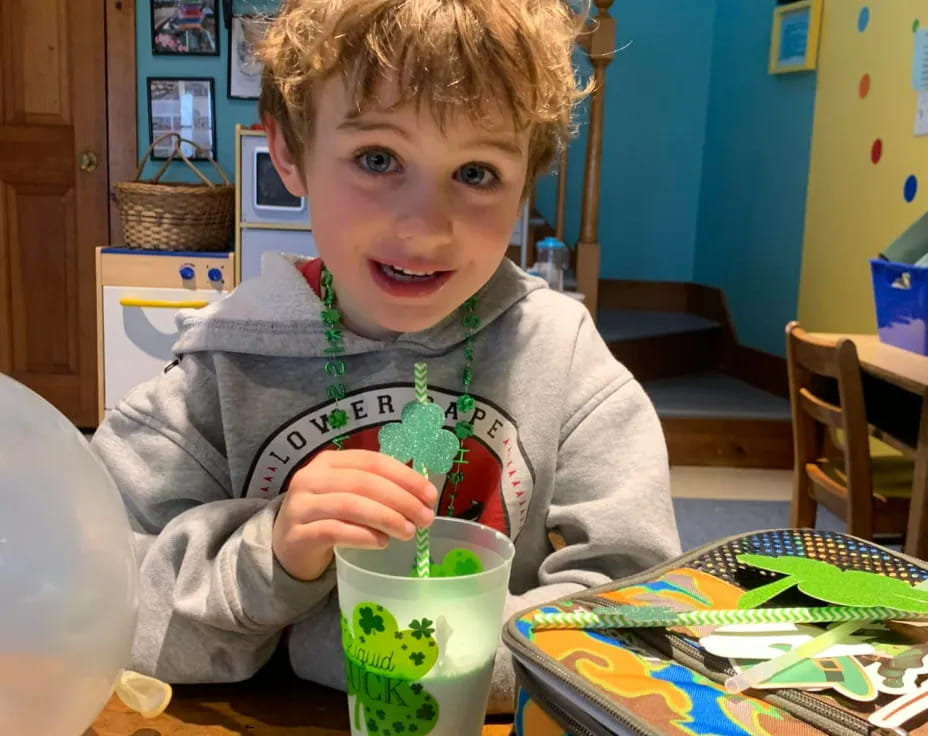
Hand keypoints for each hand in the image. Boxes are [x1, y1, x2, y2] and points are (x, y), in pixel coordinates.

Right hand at [272, 449, 437, 581]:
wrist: (287, 548)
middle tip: (425, 518)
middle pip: (364, 482)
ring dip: (386, 518)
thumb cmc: (327, 517)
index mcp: (329, 461)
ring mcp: (301, 505)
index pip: (372, 461)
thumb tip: (421, 496)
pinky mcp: (298, 534)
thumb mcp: (348, 494)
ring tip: (408, 532)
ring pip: (351, 505)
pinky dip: (364, 536)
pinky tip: (381, 542)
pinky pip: (335, 531)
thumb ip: (377, 489)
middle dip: (401, 499)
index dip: (405, 476)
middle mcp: (312, 478)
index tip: (430, 495)